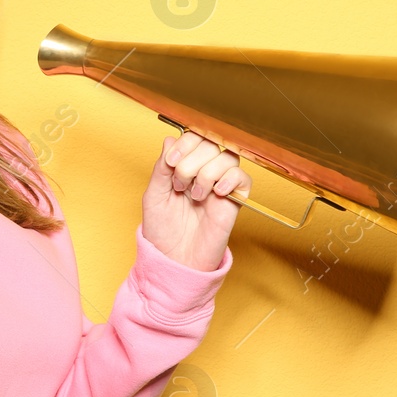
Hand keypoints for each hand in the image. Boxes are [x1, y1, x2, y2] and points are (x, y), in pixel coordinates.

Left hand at [140, 129, 250, 271]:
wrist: (174, 259)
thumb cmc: (163, 230)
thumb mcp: (154, 195)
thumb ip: (161, 168)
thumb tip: (170, 140)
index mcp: (185, 166)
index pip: (194, 137)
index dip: (184, 144)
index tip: (171, 162)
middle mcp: (204, 172)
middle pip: (211, 144)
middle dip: (191, 162)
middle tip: (180, 185)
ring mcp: (220, 185)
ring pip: (227, 157)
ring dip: (207, 173)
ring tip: (195, 195)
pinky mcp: (234, 201)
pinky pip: (243, 178)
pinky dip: (230, 180)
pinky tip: (215, 193)